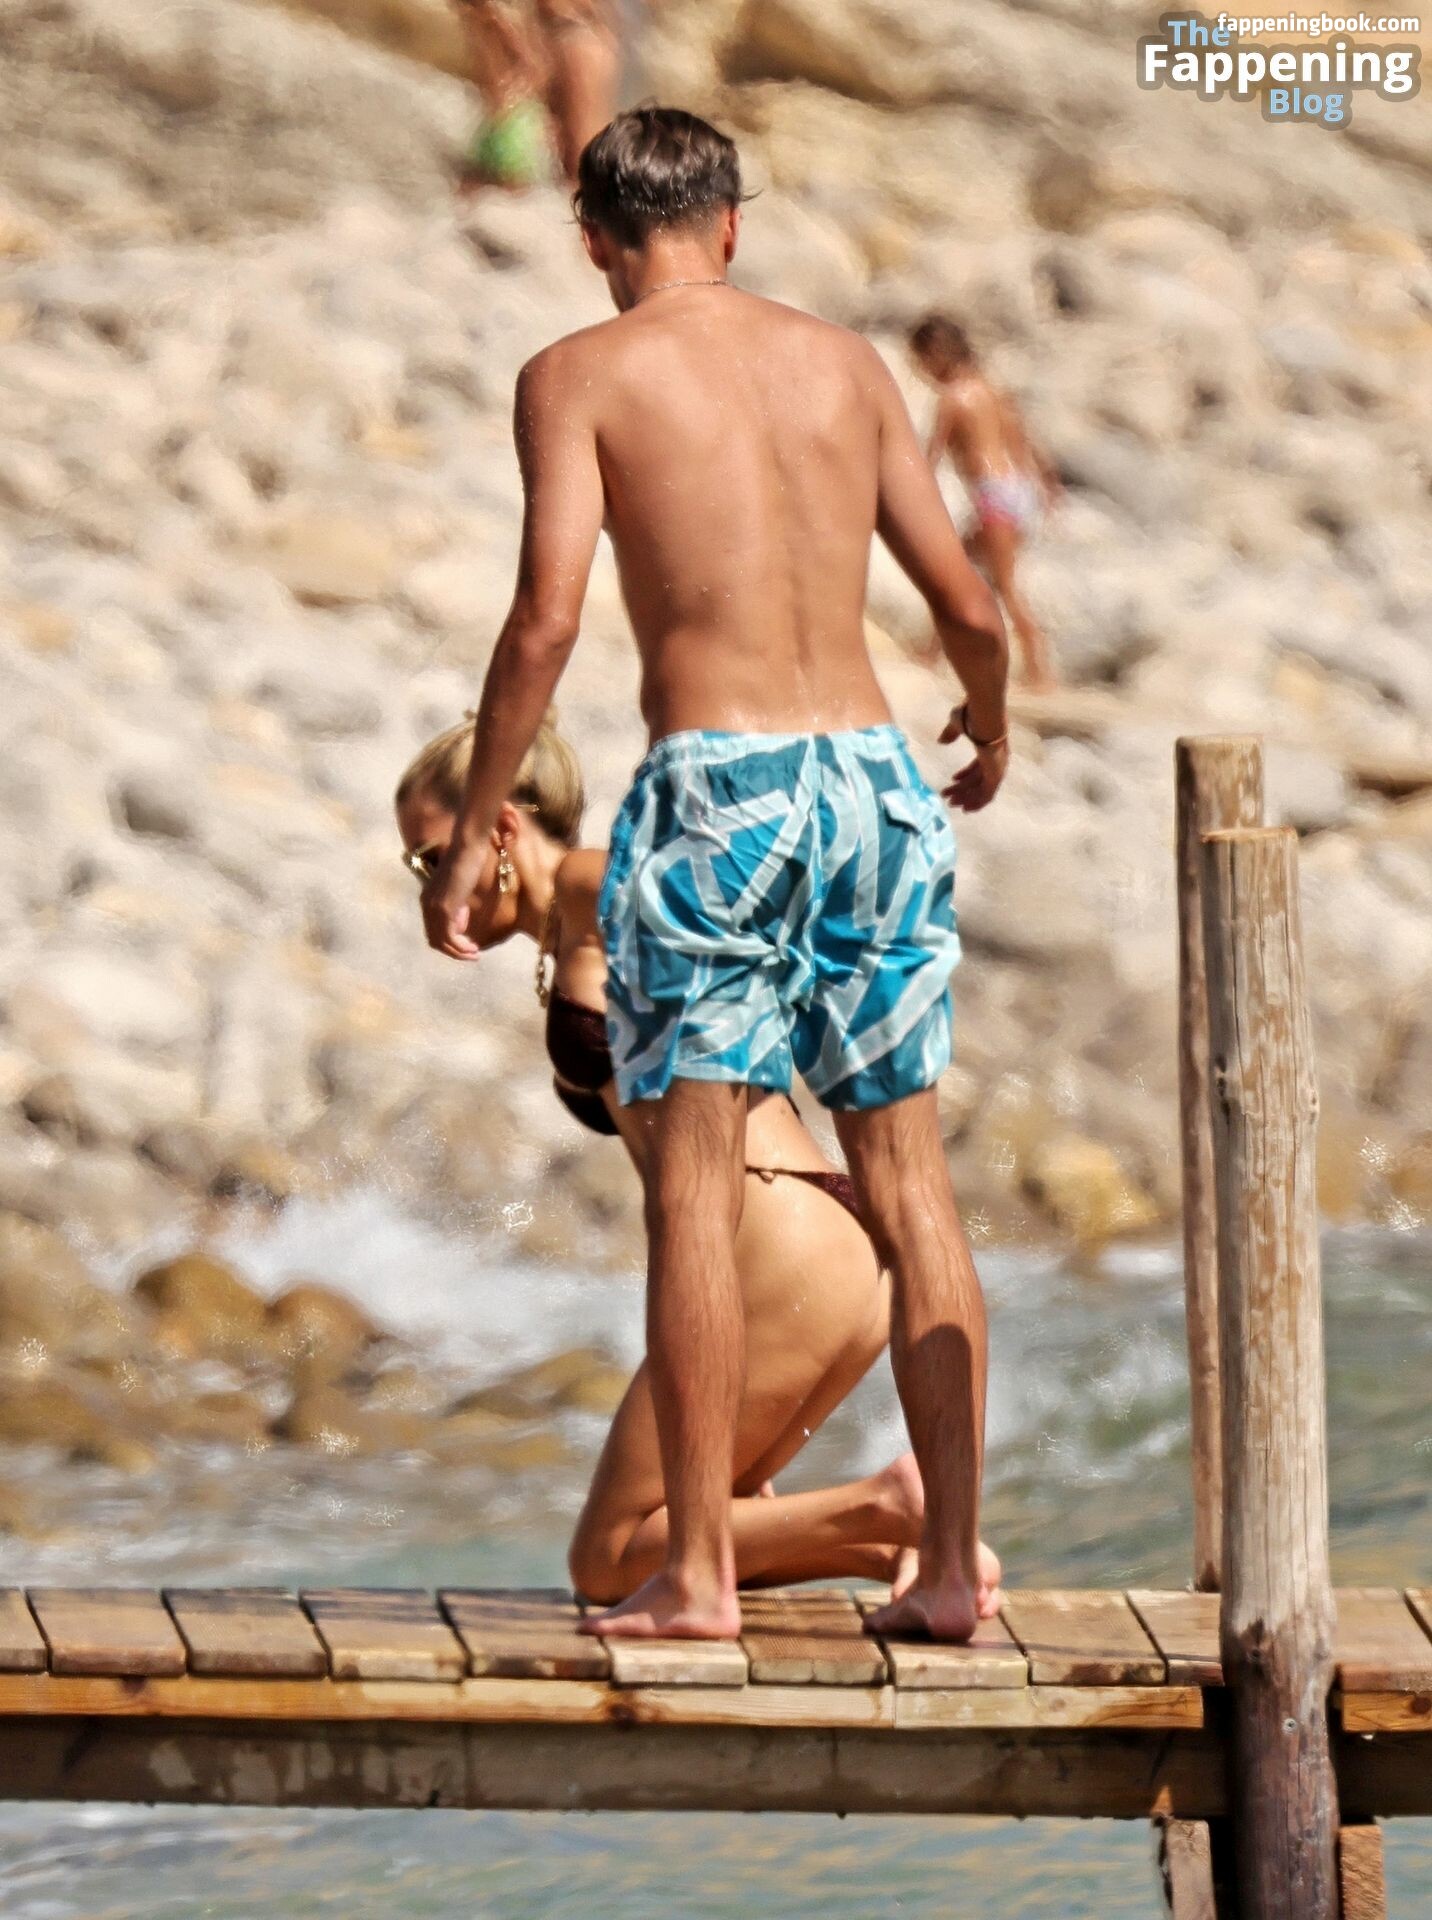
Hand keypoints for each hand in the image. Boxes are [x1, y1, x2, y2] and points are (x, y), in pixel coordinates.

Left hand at [421, 841, 486, 958]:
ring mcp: (434, 907)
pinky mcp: (444, 909)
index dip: (450, 940)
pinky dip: (460, 948)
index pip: (433, 929)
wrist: (467, 846)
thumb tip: (460, 925)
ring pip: (441, 942)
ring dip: (458, 952)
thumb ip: (457, 906)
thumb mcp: (460, 888)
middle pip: (434, 939)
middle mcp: (426, 905)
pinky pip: (450, 938)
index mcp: (428, 899)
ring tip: (474, 954)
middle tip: (472, 954)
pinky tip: (473, 948)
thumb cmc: (468, 860)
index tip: (468, 941)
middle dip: (453, 950)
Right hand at [939, 705, 1007, 812]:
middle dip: (963, 790)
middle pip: (978, 780)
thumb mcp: (956, 724)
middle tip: (949, 799)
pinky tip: (966, 808)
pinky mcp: (996, 775)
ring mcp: (998, 768)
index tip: (953, 780)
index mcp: (989, 749)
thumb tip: (941, 741)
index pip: (978, 767)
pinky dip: (978, 802)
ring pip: (982, 789)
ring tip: (952, 804)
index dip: (966, 775)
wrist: (984, 718)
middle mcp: (996, 761)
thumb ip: (950, 733)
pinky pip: (988, 794)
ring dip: (967, 798)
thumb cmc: (972, 716)